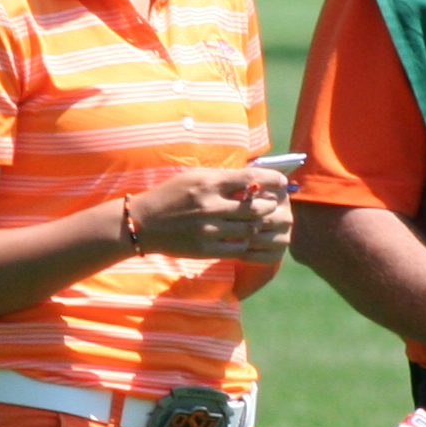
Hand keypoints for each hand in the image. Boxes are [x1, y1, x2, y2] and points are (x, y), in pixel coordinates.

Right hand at [130, 169, 291, 263]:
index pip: (251, 179)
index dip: (272, 180)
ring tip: (257, 221)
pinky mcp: (206, 248)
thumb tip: (252, 177)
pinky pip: (238, 247)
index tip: (283, 182)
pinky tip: (242, 236)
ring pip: (250, 229)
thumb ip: (221, 178)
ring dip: (257, 225)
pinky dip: (245, 242)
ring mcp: (209, 229)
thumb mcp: (193, 177)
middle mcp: (211, 205)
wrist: (142, 223)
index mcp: (208, 183)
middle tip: (271, 205)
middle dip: (268, 206)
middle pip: (256, 207)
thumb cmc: (170, 196)